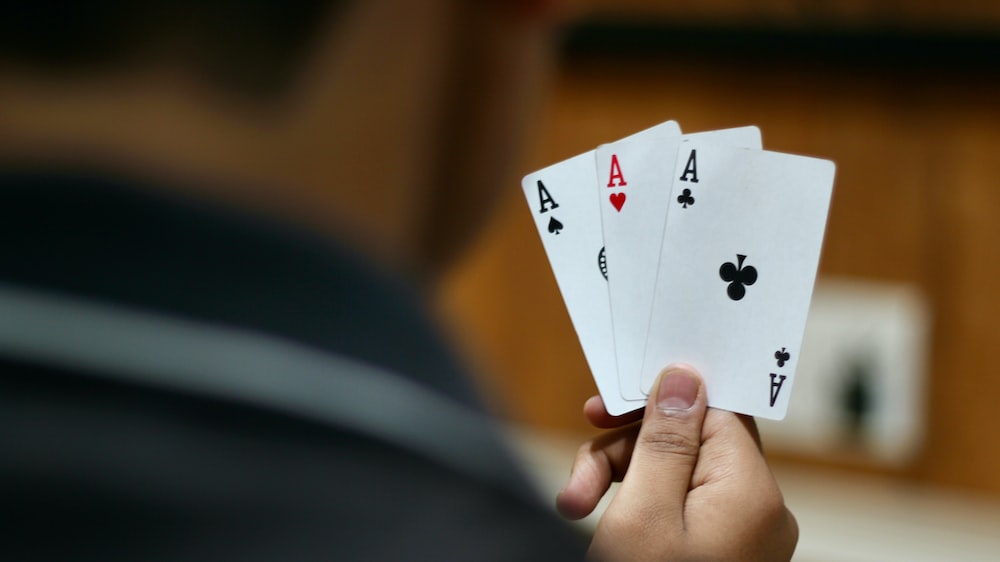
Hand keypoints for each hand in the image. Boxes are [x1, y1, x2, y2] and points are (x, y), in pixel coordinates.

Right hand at [556, 364, 797, 560]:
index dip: (659, 400)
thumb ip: (664, 439)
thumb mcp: (643, 513)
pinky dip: (636, 509)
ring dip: (618, 482)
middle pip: (687, 442)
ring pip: (675, 474)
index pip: (714, 411)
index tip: (606, 407)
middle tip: (578, 483)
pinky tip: (597, 522)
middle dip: (624, 453)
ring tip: (574, 508)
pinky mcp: (719, 553)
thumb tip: (685, 376)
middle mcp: (757, 511)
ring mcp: (740, 536)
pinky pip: (679, 507)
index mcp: (752, 493)